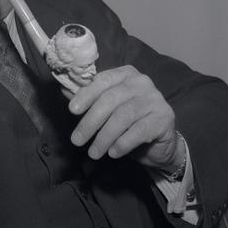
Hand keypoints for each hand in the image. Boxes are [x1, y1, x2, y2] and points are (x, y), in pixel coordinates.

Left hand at [68, 65, 183, 170]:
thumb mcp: (107, 109)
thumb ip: (88, 97)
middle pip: (111, 100)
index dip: (86, 95)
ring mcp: (155, 99)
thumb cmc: (129, 121)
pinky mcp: (164, 118)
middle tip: (77, 140)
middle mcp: (142, 82)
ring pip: (123, 116)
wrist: (160, 143)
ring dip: (104, 137)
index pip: (102, 80)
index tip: (72, 110)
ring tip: (93, 152)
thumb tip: (63, 88)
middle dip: (91, 121)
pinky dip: (123, 143)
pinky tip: (113, 153)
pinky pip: (139, 131)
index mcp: (126, 74)